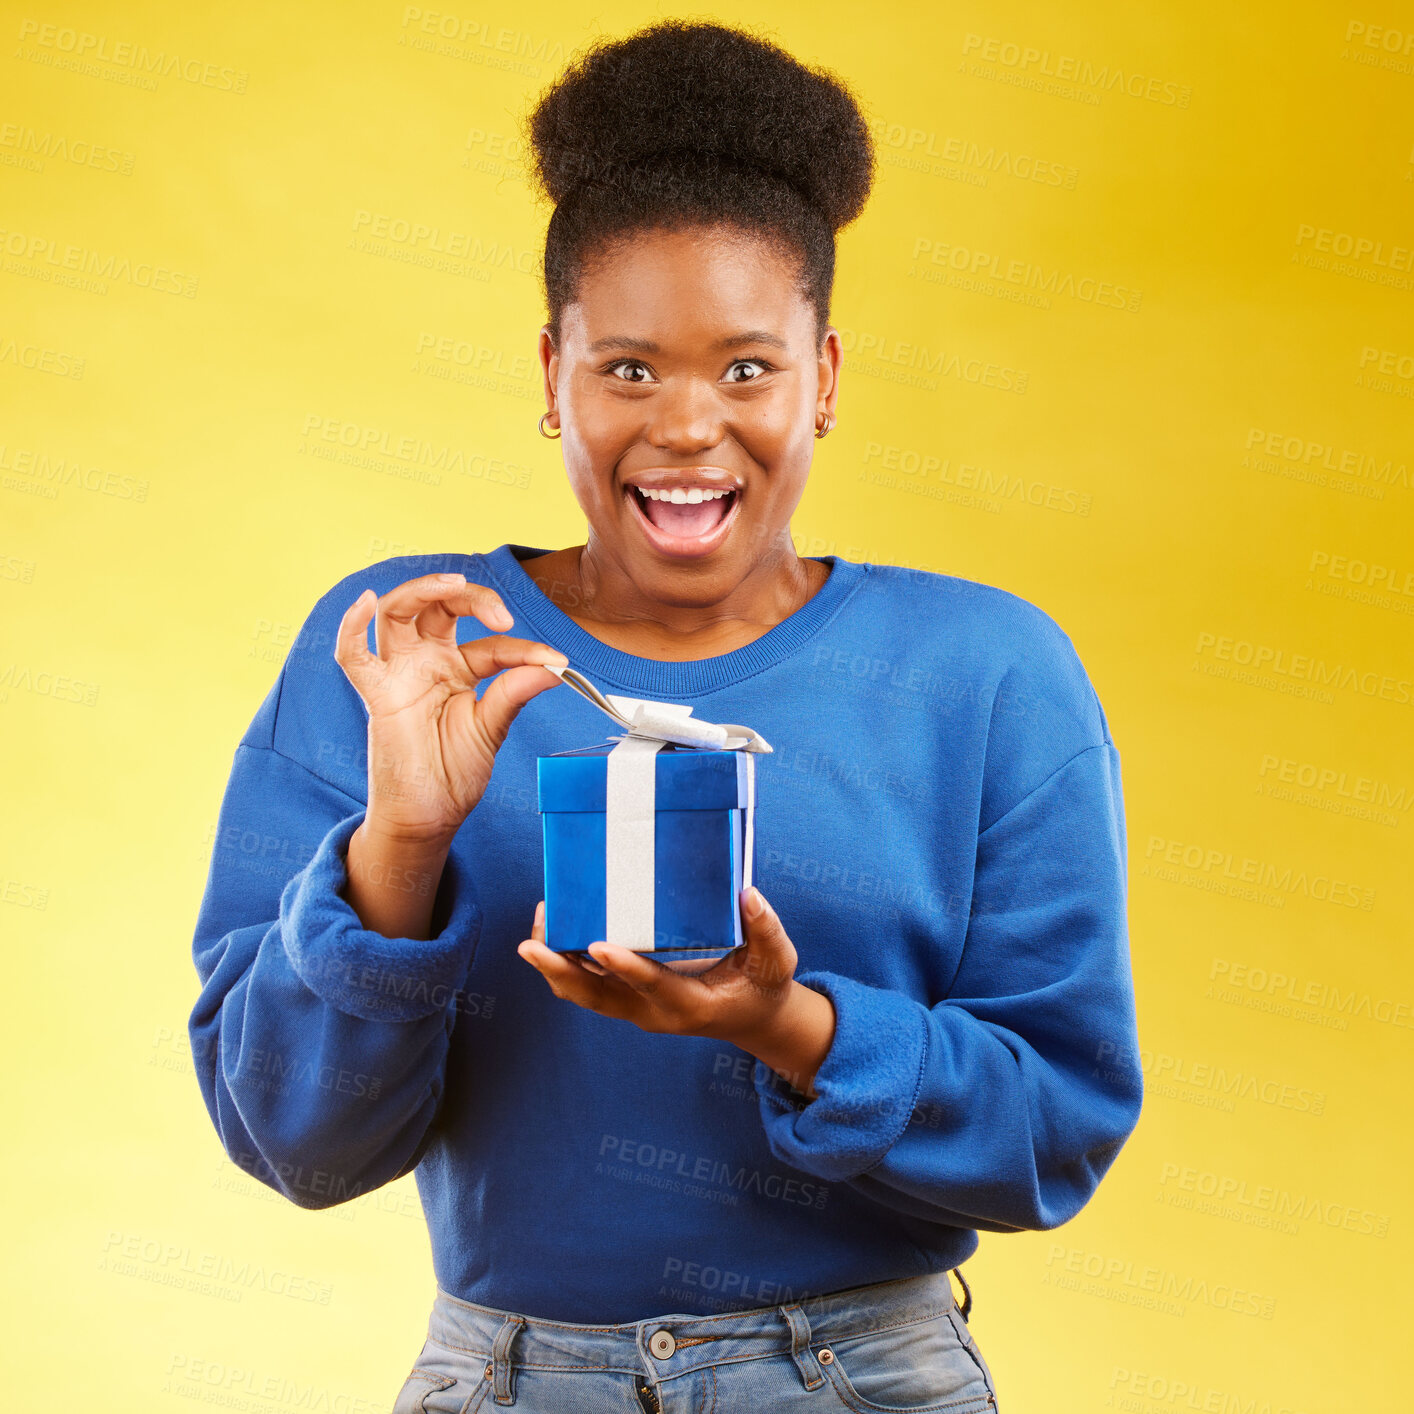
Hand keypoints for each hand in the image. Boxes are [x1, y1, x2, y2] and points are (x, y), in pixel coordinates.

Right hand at [334, 572, 566, 845]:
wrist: (429, 815)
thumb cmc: (454, 772)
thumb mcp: (492, 727)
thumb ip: (514, 693)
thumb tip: (553, 667)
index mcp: (458, 669)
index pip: (492, 646)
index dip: (524, 650)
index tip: (554, 661)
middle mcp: (426, 663)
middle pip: (440, 607)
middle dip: (472, 598)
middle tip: (502, 616)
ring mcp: (400, 675)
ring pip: (398, 614)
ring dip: (422, 590)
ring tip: (453, 583)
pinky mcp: (378, 696)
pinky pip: (354, 657)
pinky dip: (351, 627)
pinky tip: (366, 603)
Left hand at [517, 886, 836, 1096]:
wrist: (751, 1018)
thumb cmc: (764, 987)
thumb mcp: (777, 962)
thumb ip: (765, 930)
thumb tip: (748, 893)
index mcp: (690, 1004)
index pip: (652, 985)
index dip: (625, 967)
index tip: (597, 945)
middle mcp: (653, 1012)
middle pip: (597, 996)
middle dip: (561, 971)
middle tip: (531, 946)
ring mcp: (635, 1008)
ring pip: (583, 992)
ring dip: (554, 965)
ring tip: (535, 927)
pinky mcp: (626, 997)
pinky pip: (587, 983)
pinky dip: (564, 961)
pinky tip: (550, 929)